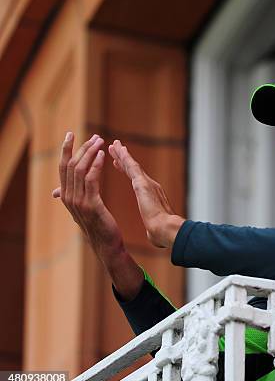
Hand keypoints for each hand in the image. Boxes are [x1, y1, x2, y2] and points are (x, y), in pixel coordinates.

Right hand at [53, 132, 142, 299]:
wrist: (107, 245)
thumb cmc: (99, 226)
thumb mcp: (83, 209)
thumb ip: (74, 196)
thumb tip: (60, 191)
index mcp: (67, 197)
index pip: (63, 167)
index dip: (67, 150)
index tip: (71, 134)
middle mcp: (69, 198)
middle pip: (70, 165)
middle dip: (81, 148)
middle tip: (94, 135)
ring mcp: (78, 202)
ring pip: (80, 170)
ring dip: (90, 153)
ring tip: (100, 141)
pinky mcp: (91, 205)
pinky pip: (92, 180)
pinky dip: (96, 165)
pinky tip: (103, 156)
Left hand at [108, 139, 183, 247]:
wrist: (167, 230)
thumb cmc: (162, 233)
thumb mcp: (155, 229)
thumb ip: (153, 227)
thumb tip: (153, 234)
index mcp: (153, 196)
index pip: (137, 180)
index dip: (127, 171)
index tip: (119, 164)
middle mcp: (151, 186)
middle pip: (134, 169)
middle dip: (124, 159)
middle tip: (115, 148)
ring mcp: (148, 183)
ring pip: (132, 165)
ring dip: (123, 154)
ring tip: (114, 145)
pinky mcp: (143, 184)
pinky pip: (131, 166)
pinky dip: (124, 157)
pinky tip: (117, 150)